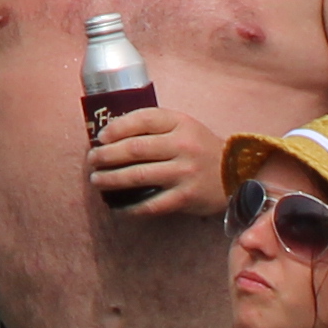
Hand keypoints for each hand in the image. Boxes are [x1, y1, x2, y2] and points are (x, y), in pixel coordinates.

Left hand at [85, 99, 222, 216]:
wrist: (235, 174)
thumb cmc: (200, 147)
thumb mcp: (182, 125)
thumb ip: (154, 125)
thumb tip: (111, 134)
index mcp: (180, 123)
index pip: (142, 119)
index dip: (116, 127)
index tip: (100, 137)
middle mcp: (182, 146)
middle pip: (135, 149)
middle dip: (106, 155)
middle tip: (92, 160)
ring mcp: (184, 173)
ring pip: (139, 176)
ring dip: (112, 179)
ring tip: (97, 180)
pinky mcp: (185, 198)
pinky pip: (152, 204)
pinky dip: (131, 207)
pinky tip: (118, 207)